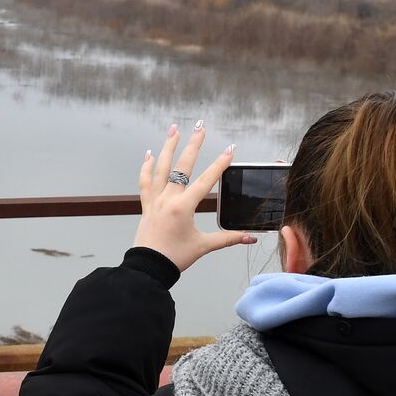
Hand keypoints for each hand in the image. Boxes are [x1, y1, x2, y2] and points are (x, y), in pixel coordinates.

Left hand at [132, 121, 255, 270]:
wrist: (148, 268)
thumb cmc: (174, 258)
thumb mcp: (203, 246)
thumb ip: (227, 239)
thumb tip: (250, 237)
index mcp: (184, 207)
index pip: (206, 180)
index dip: (220, 164)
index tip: (230, 149)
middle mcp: (168, 200)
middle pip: (182, 167)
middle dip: (193, 145)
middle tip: (201, 127)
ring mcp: (155, 201)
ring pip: (161, 168)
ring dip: (168, 147)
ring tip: (174, 129)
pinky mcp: (146, 206)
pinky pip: (145, 182)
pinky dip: (146, 168)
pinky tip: (150, 154)